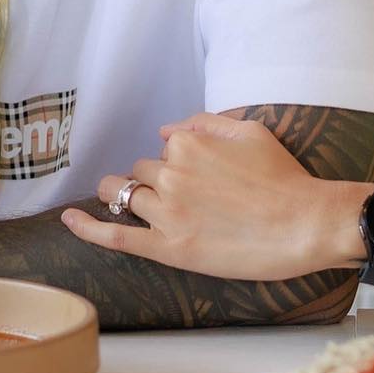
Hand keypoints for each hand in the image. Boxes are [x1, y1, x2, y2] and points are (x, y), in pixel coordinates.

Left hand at [60, 113, 368, 280]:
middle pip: (141, 173)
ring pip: (126, 197)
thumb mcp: (249, 130)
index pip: (162, 149)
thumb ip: (204, 123)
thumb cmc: (283, 178)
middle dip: (154, 182)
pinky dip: (88, 228)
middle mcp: (171, 174)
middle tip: (185, 200)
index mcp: (189, 144)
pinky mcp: (168, 249)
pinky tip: (69, 220)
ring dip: (128, 198)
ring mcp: (167, 213)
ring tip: (138, 206)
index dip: (177, 163)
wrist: (304, 224)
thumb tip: (166, 129)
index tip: (199, 178)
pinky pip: (116, 236)